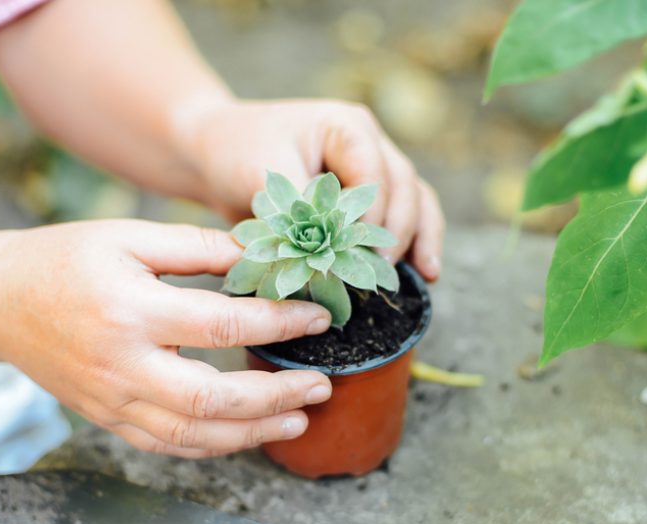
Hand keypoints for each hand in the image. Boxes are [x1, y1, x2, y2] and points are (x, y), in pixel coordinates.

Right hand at [0, 220, 333, 457]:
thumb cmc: (65, 259)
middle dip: (276, 396)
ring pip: (192, 434)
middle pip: (212, 397)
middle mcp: (121, 365)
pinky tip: (249, 434)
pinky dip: (214, 445)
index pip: (221, 326)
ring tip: (300, 417)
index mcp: (130, 311)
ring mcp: (111, 401)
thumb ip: (198, 246)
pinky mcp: (106, 420)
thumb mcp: (129, 235)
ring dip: (254, 432)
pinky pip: (167, 446)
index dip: (278, 324)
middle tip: (323, 383)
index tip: (318, 318)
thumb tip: (263, 255)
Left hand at [179, 99, 445, 280]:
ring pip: (416, 199)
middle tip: (381, 272)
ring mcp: (375, 166)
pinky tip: (427, 272)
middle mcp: (369, 142)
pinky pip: (406, 215)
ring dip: (421, 238)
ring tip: (426, 274)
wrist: (219, 154)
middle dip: (397, 232)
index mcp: (345, 126)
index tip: (359, 252)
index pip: (374, 172)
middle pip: (404, 186)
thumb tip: (333, 251)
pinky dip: (417, 241)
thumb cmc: (237, 155)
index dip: (372, 215)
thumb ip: (303, 210)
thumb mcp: (265, 177)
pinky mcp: (371, 195)